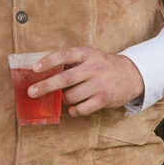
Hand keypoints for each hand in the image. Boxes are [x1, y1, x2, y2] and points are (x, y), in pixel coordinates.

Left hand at [25, 47, 145, 116]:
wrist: (131, 74)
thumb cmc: (103, 66)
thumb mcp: (90, 56)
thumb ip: (71, 63)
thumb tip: (43, 76)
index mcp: (87, 53)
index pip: (65, 55)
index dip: (48, 61)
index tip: (34, 69)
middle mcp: (94, 68)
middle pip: (66, 78)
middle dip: (46, 86)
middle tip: (32, 92)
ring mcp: (100, 84)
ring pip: (72, 96)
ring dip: (64, 99)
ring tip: (66, 97)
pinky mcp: (105, 99)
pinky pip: (82, 109)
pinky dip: (74, 111)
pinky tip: (73, 108)